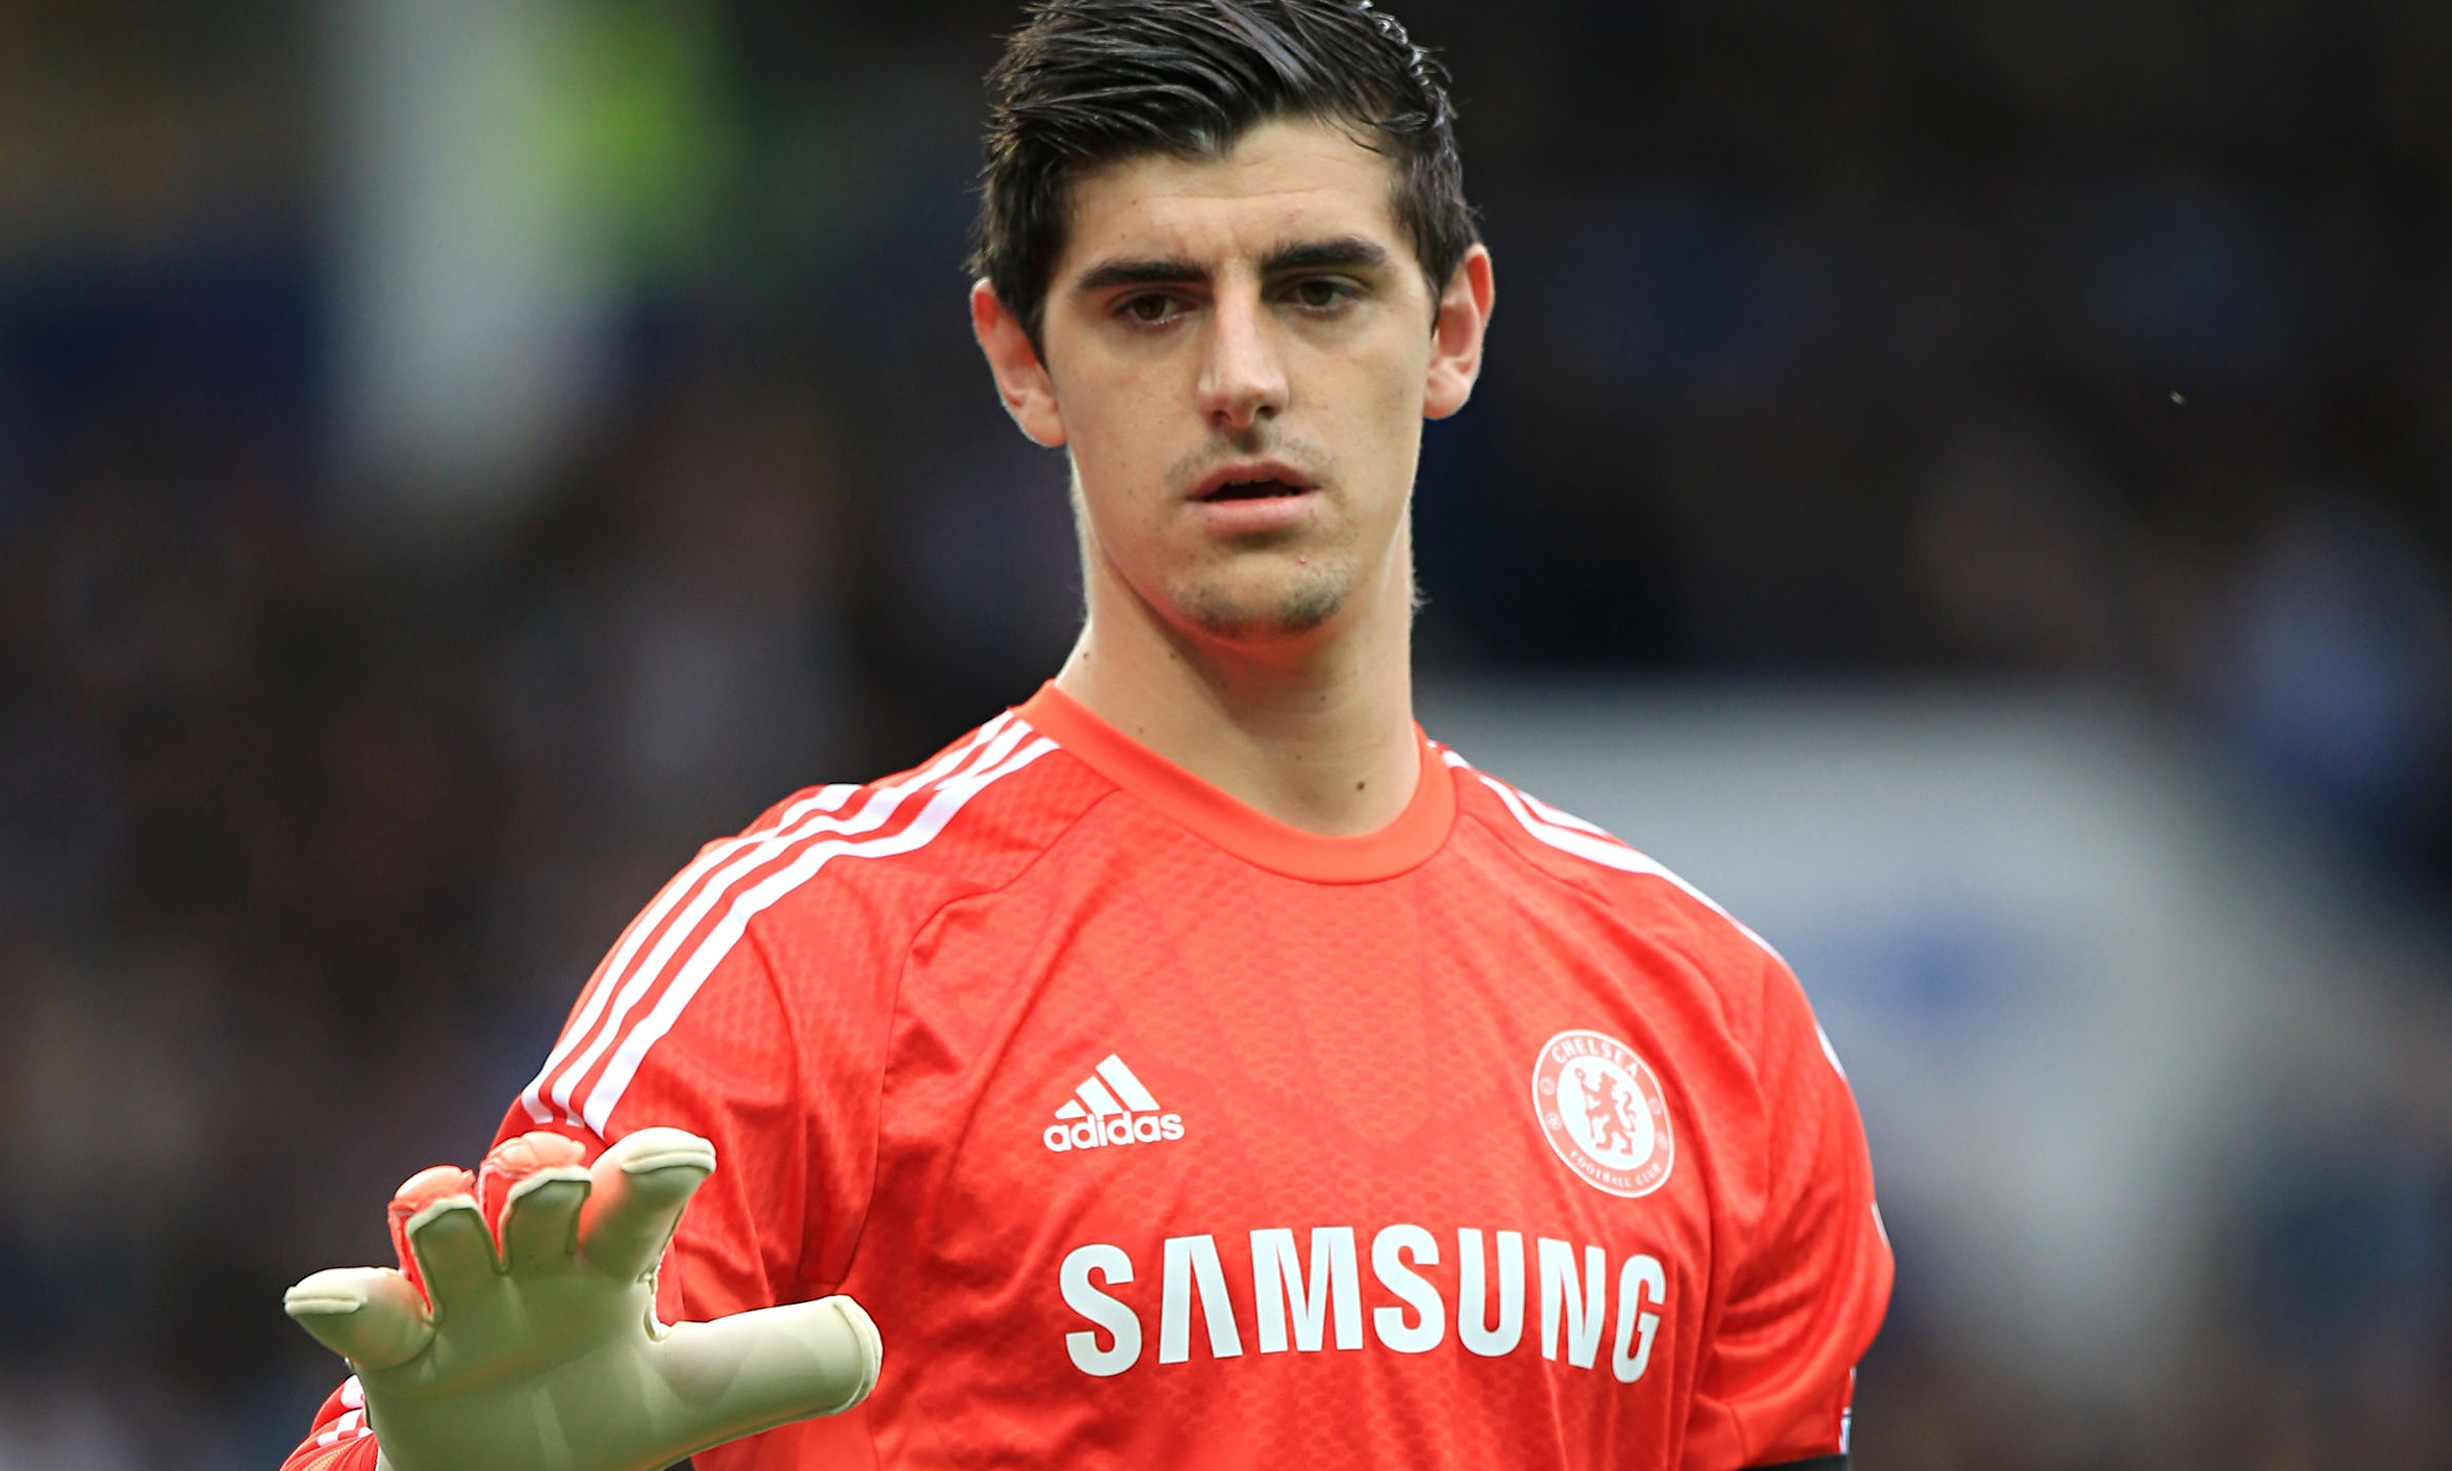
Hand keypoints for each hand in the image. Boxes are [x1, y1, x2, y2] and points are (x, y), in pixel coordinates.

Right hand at [285, 1128, 880, 1470]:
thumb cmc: (605, 1413)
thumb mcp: (698, 1396)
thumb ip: (781, 1362)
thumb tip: (865, 1340)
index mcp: (607, 1259)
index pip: (635, 1199)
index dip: (654, 1171)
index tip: (687, 1157)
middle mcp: (530, 1261)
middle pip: (532, 1192)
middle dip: (543, 1179)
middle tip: (562, 1181)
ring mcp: (457, 1300)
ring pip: (442, 1228)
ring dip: (443, 1210)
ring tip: (454, 1211)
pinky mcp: (395, 1352)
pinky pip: (363, 1313)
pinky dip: (345, 1296)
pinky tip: (329, 1293)